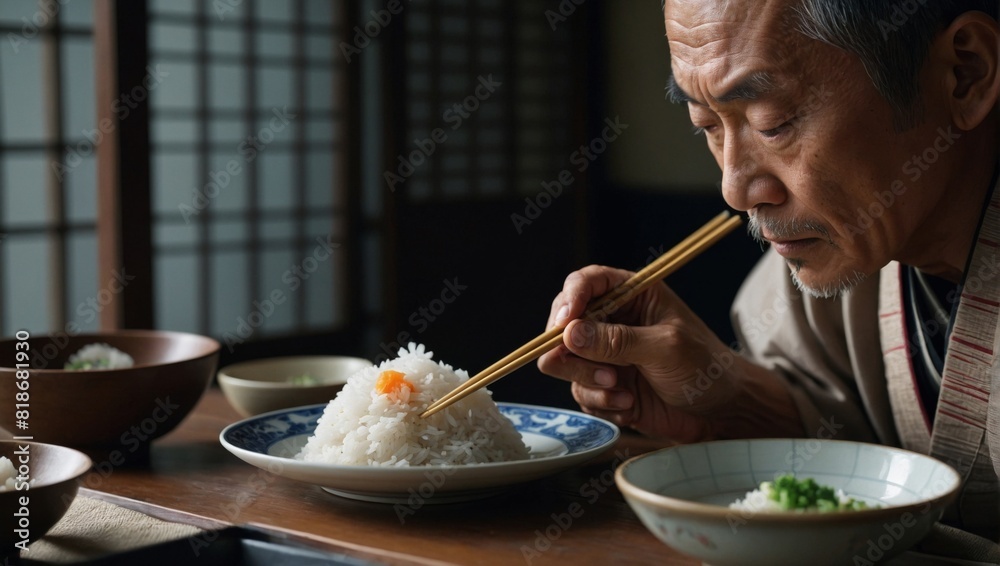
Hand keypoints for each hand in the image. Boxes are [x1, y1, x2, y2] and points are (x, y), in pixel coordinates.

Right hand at [537, 265, 799, 441]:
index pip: (585, 283)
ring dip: (589, 381)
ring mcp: (604, 355)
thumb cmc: (705, 367)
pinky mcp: (603, 385)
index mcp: (632, 295)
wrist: (723, 412)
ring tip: (621, 391)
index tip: (565, 324)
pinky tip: (629, 405)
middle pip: (562, 324)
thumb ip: (617, 341)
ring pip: (564, 363)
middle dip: (573, 351)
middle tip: (602, 370)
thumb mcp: (665, 347)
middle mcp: (612, 321)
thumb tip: (570, 334)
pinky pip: (579, 392)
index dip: (569, 300)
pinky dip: (600, 402)